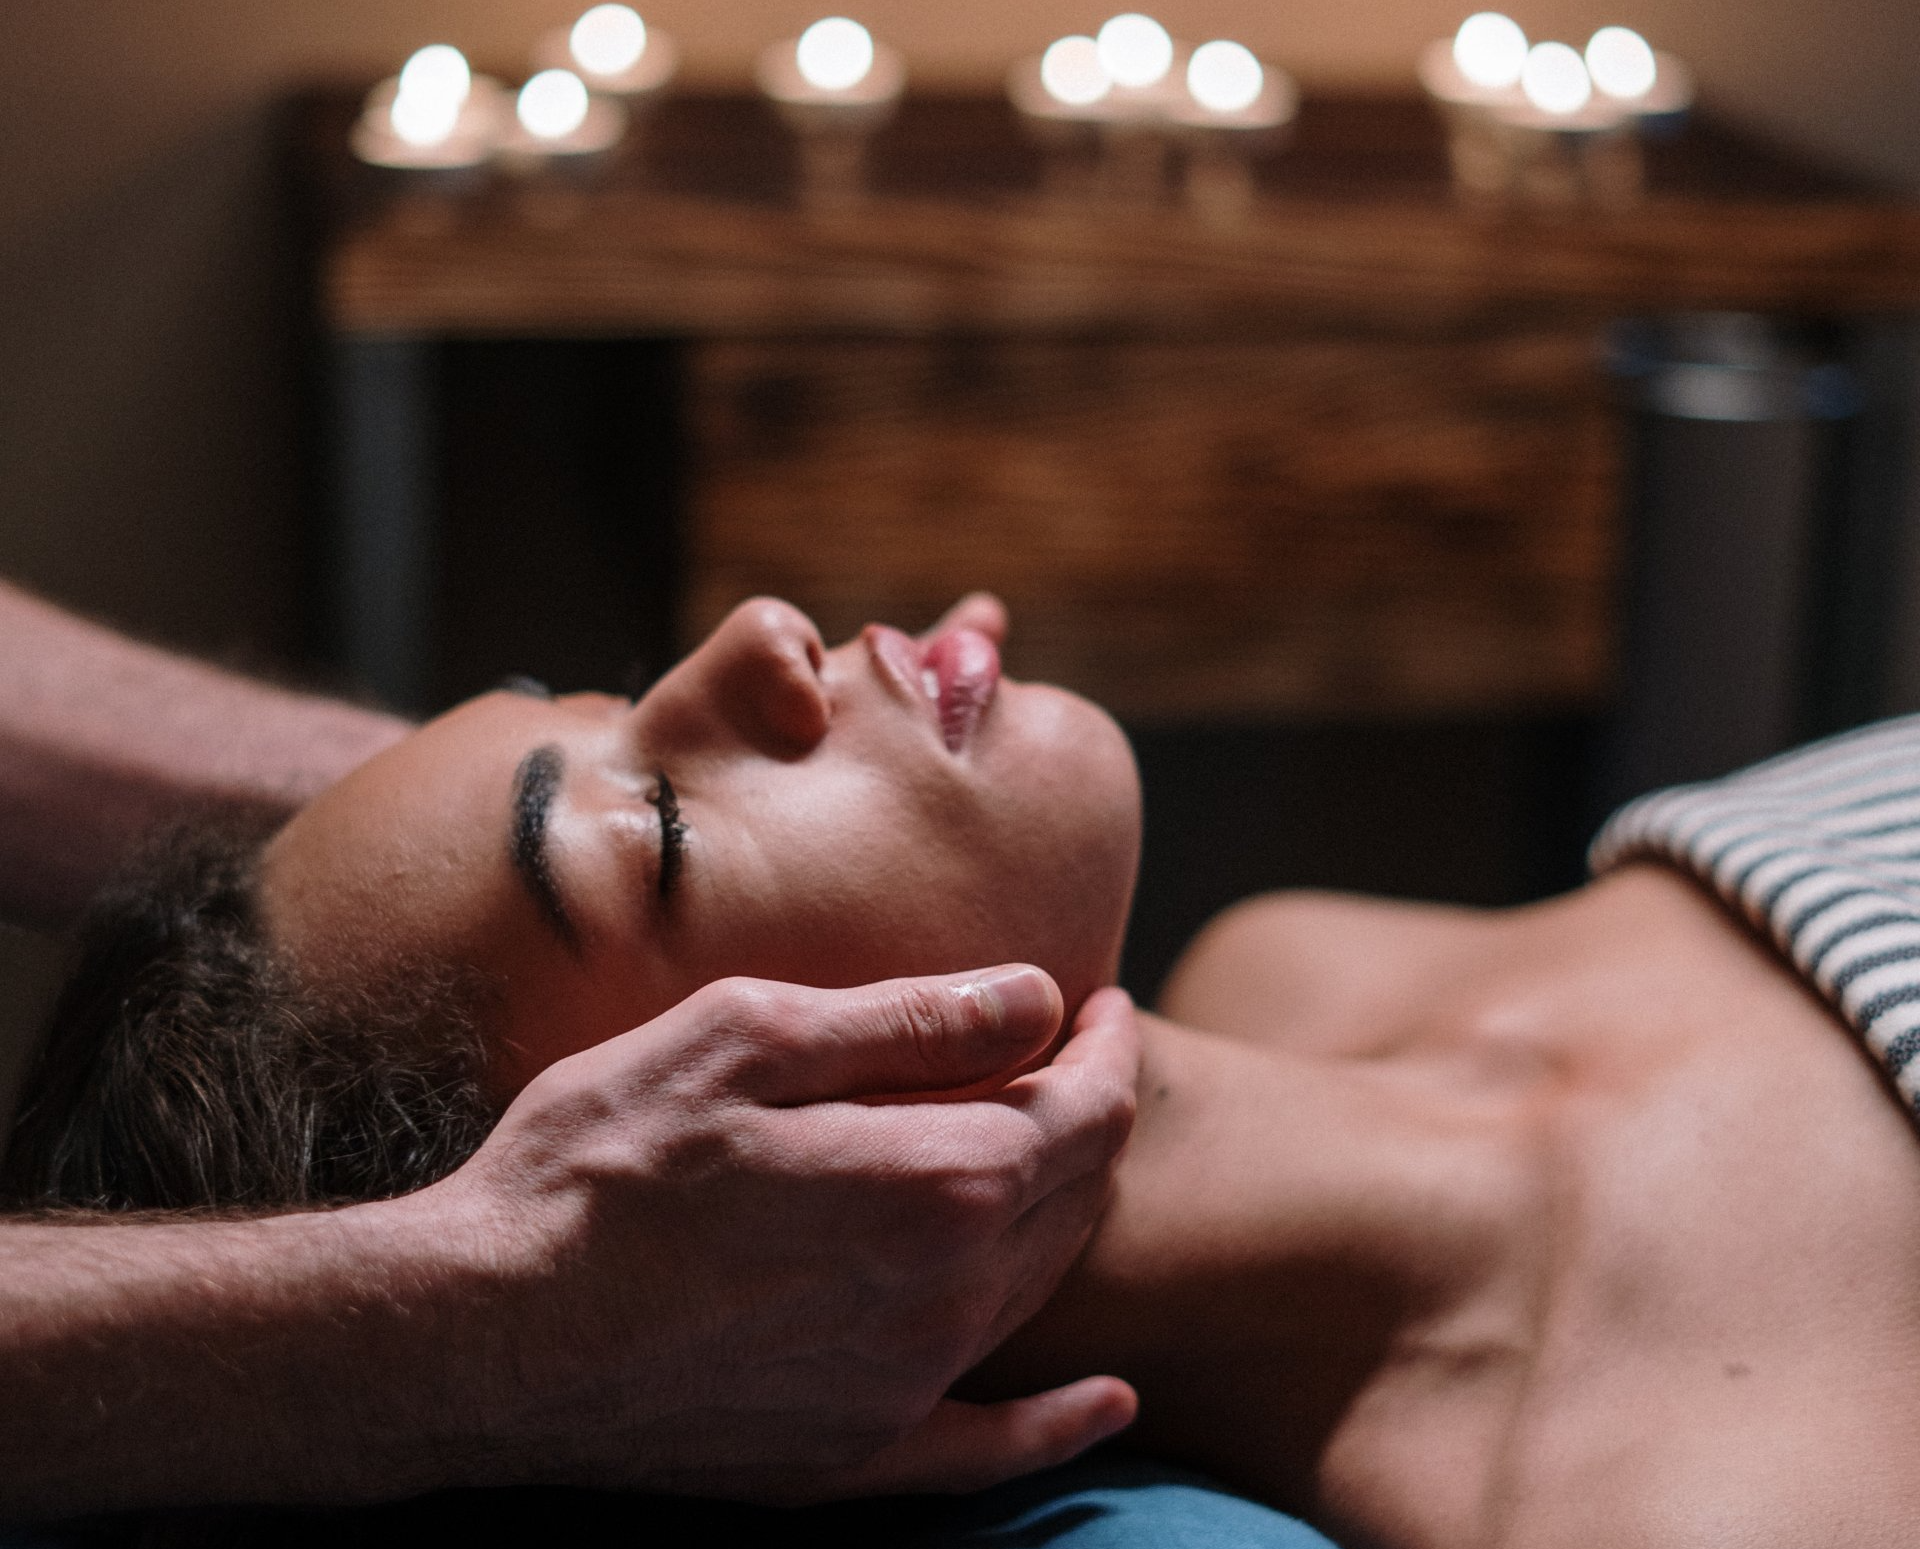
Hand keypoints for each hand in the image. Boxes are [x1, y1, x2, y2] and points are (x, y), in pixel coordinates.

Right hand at [420, 967, 1140, 1501]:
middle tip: (1071, 1058)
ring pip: (1036, 1290)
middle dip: (1088, 1116)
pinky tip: (1106, 1404)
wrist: (481, 1332)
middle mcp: (945, 1298)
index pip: (1084, 1111)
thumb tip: (1040, 997)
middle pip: (1074, 1197)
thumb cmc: (601, 1161)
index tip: (1098, 1006)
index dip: (1106, 1049)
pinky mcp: (851, 1455)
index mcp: (935, 1181)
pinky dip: (1059, 1422)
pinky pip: (992, 1448)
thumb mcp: (748, 1039)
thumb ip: (911, 1021)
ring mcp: (903, 1389)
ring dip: (1060, 1213)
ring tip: (1043, 1149)